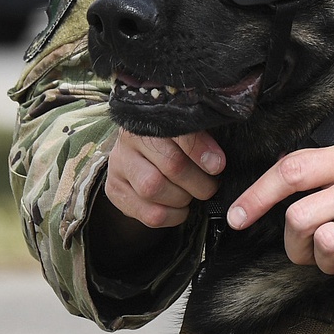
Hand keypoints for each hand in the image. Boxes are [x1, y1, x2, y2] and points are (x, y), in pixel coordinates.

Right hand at [103, 129, 225, 229]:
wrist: (137, 148)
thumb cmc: (171, 138)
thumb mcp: (186, 129)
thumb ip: (201, 138)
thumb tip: (217, 163)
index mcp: (153, 116)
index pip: (179, 134)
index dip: (201, 151)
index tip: (219, 165)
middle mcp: (130, 139)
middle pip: (170, 164)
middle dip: (198, 182)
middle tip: (210, 186)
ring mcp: (118, 165)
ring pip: (154, 189)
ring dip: (183, 198)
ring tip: (192, 194)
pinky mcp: (115, 190)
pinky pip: (147, 213)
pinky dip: (171, 216)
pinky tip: (179, 208)